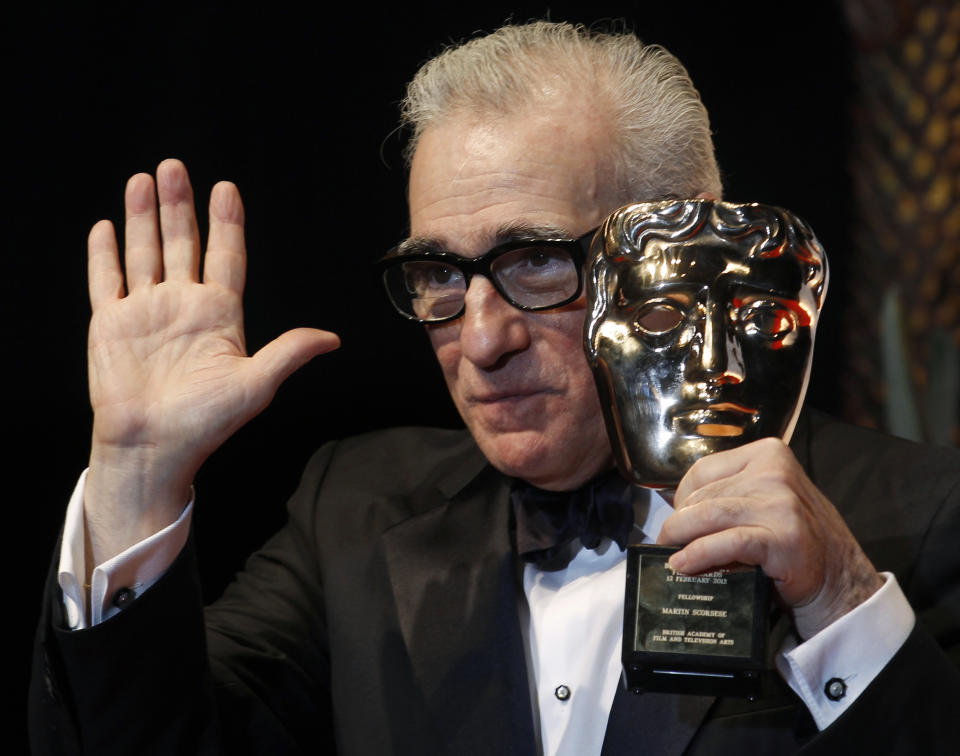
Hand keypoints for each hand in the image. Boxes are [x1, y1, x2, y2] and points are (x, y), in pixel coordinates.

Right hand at [84, 159, 339, 566]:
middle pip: (182, 244)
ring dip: (143, 216)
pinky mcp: (112, 324)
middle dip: (179, 205)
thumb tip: (332, 339)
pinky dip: (105, 254)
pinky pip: (107, 280)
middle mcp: (183, 306)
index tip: (226, 189)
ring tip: (144, 180)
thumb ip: (289, 352)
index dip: (226, 223)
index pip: (226, 256)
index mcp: (220, 315)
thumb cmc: (205, 423)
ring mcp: (146, 312)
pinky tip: (107, 226)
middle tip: (176, 167)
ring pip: (145, 252)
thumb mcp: (255, 384)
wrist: (153, 449)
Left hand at [657, 437, 883, 637]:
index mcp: (768, 454)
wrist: (838, 577)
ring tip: (671, 557)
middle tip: (668, 544)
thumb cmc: (791, 539)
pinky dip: (699, 554)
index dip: (682, 497)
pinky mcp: (782, 537)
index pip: (703, 469)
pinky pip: (728, 542)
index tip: (677, 519)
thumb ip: (728, 495)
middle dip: (679, 523)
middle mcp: (776, 472)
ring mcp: (781, 504)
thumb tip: (673, 512)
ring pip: (710, 515)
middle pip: (704, 494)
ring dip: (681, 538)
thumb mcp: (763, 501)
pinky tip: (685, 565)